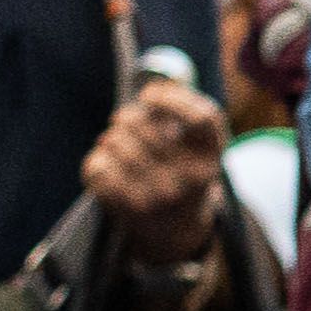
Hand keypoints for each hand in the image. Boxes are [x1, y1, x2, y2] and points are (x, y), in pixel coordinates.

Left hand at [81, 74, 228, 265]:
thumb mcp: (195, 143)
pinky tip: (105, 161)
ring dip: (111, 136)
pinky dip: (97, 157)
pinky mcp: (132, 208)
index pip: (201, 117)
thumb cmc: (181, 170)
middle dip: (128, 116)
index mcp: (212, 156)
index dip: (170, 98)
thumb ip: (182, 109)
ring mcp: (162, 195)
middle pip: (147, 127)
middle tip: (122, 118)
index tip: (148, 94)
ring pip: (118, 143)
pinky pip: (99, 166)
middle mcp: (192, 177)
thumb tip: (158, 82)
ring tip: (113, 140)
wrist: (178, 228)